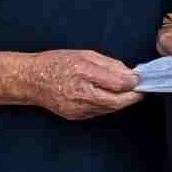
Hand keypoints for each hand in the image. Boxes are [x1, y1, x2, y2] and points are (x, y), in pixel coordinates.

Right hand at [28, 49, 144, 120]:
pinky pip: (99, 112)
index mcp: (84, 74)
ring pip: (110, 109)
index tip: (139, 78)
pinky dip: (107, 105)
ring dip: (120, 101)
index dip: (133, 83)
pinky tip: (105, 96)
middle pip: (118, 102)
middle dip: (132, 96)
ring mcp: (79, 109)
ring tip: (122, 90)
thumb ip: (109, 65)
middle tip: (139, 89)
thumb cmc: (56, 64)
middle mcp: (81, 94)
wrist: (31, 80)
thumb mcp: (84, 55)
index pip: (118, 84)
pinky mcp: (77, 116)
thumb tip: (129, 74)